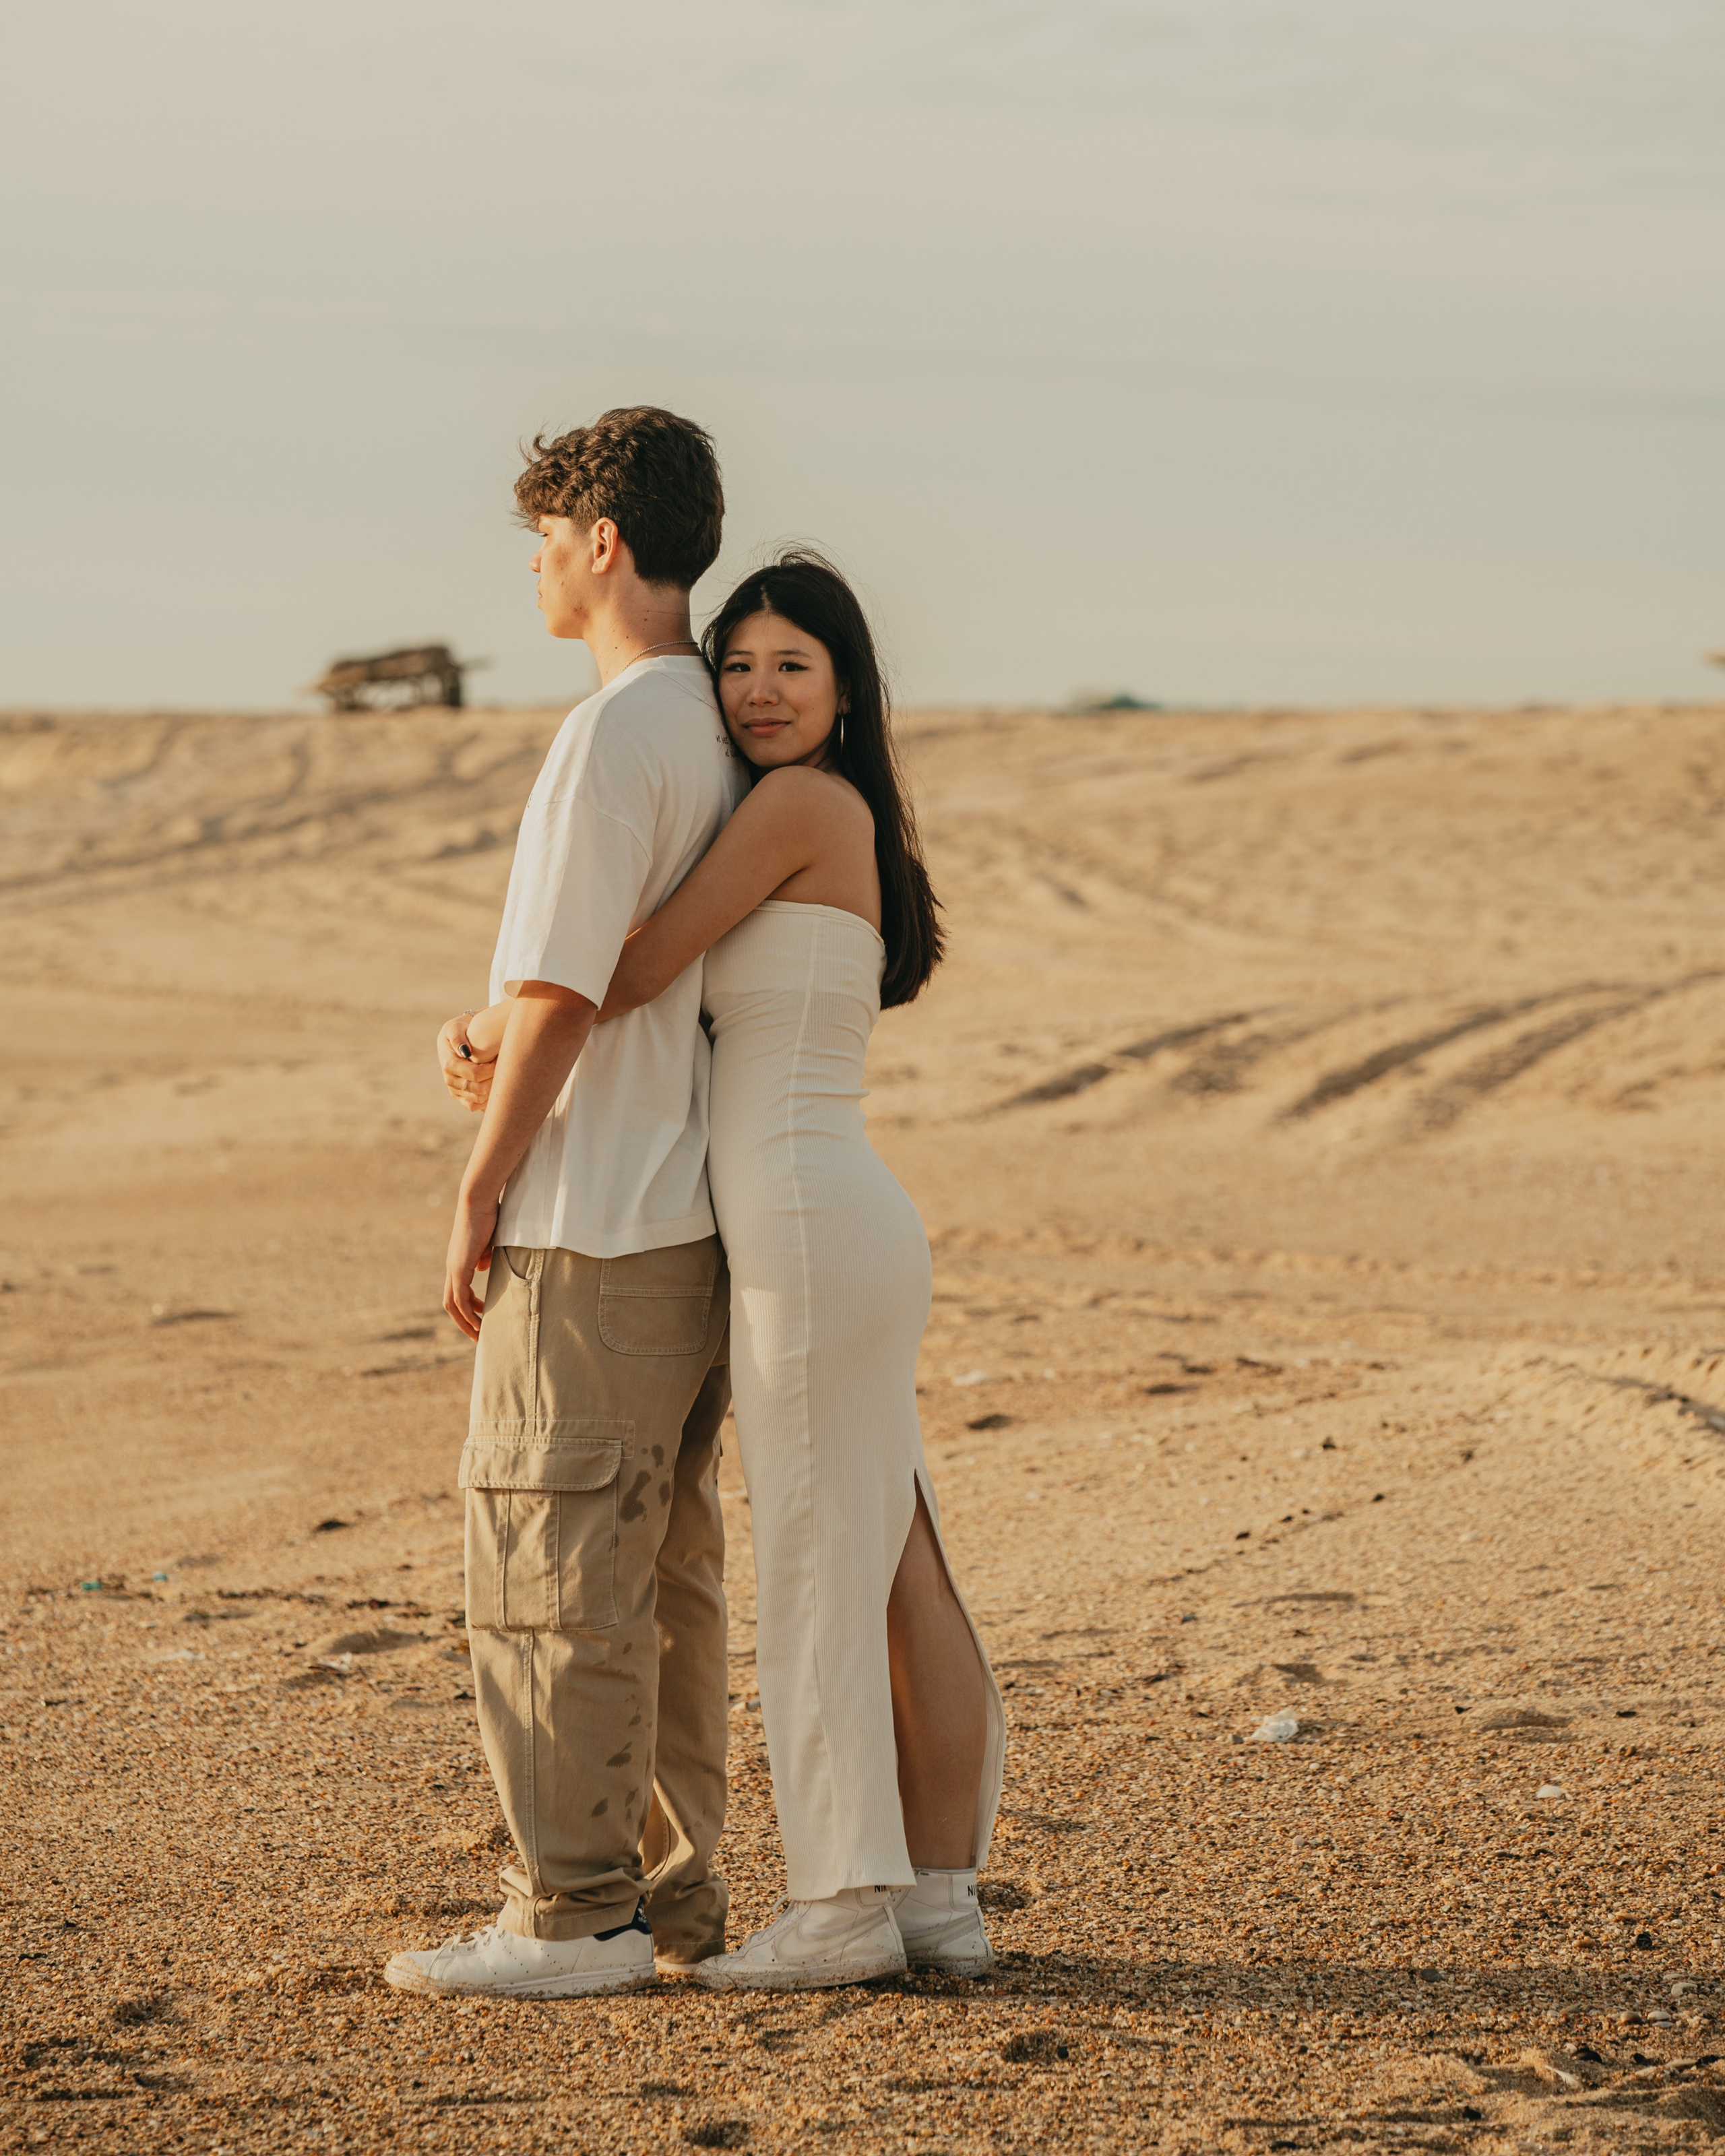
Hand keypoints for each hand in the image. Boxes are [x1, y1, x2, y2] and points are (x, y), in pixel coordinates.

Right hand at [438, 1013, 494, 1114]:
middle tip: (504, 1068)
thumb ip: (458, 1037)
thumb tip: (466, 1052)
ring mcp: (454, 1090)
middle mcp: (449, 1080)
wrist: (457, 1037)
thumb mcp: (456, 1027)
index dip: (491, 1069)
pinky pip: (474, 1106)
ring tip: (501, 1076)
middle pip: (479, 1089)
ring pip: (478, 1100)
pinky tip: (495, 1089)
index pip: (475, 1074)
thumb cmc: (460, 1030)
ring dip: (493, 1091)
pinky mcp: (460, 1096)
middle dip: (495, 1080)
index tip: (500, 1059)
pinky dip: (486, 1102)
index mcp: (448, 1064)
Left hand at [444, 1191, 498, 1341]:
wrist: (479, 1200)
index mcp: (458, 1262)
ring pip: (453, 1304)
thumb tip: (482, 1269)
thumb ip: (484, 1256)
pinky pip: (460, 1298)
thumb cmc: (488, 1215)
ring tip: (480, 1334)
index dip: (468, 1307)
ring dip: (465, 1321)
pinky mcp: (459, 1267)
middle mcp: (452, 1267)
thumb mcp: (488, 1241)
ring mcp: (454, 1268)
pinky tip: (479, 1321)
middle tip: (477, 1335)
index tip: (482, 1317)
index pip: (457, 1292)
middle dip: (464, 1322)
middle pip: (450, 1303)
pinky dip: (468, 1313)